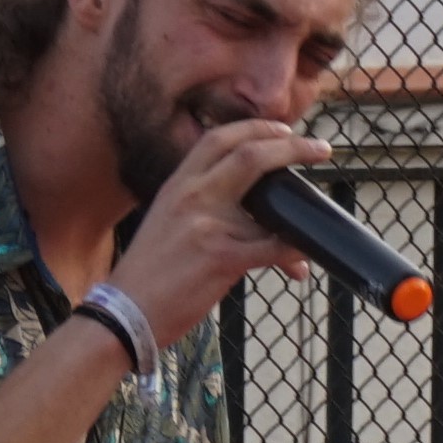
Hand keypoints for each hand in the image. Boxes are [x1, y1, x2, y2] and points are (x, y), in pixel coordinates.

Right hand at [101, 113, 324, 345]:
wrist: (123, 314)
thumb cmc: (146, 275)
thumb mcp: (164, 221)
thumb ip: (196, 203)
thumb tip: (243, 205)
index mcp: (176, 184)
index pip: (219, 138)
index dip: (257, 128)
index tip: (283, 131)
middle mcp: (191, 196)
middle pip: (251, 155)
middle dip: (292, 147)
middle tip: (319, 149)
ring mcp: (207, 225)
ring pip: (270, 205)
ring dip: (299, 214)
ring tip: (315, 225)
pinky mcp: (221, 258)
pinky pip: (273, 248)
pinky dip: (295, 251)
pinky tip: (304, 261)